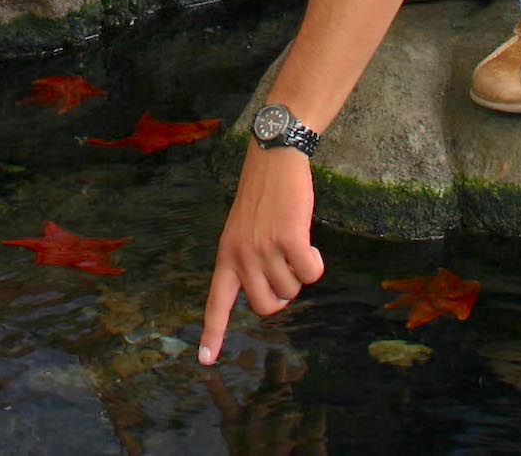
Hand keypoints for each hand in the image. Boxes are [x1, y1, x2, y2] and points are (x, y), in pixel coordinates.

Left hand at [199, 147, 323, 365]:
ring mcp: (263, 249)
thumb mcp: (243, 232)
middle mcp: (241, 256)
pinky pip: (310, 274)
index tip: (206, 360)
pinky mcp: (288, 240)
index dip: (213, 333)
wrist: (273, 160)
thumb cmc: (263, 199)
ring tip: (292, 242)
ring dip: (299, 272)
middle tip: (284, 264)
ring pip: (291, 290)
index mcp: (226, 256)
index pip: (216, 302)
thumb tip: (268, 297)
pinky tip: (307, 241)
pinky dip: (315, 262)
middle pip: (266, 306)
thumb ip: (247, 263)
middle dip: (282, 293)